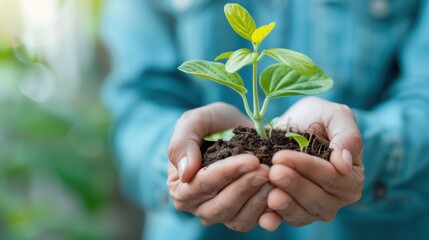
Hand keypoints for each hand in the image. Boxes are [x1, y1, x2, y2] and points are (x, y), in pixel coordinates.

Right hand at [168, 102, 272, 231]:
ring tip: (273, 179)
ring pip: (236, 219)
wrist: (239, 128)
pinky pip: (252, 222)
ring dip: (257, 200)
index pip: (201, 184)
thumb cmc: (212, 123)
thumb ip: (182, 144)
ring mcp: (220, 214)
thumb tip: (185, 173)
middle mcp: (197, 205)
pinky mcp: (242, 216)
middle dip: (244, 188)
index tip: (251, 160)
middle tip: (266, 170)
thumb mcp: (194, 122)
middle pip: (219, 206)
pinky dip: (267, 213)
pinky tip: (278, 193)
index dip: (226, 173)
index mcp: (180, 185)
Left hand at [259, 97, 363, 230]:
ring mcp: (313, 208)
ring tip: (269, 192)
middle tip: (273, 171)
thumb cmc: (317, 118)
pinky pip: (284, 220)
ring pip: (302, 213)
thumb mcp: (335, 116)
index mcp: (351, 176)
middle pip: (317, 199)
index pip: (333, 178)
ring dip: (285, 204)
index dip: (308, 168)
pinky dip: (275, 219)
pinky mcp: (292, 212)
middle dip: (294, 185)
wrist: (290, 126)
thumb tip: (345, 165)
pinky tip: (264, 217)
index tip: (282, 156)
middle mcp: (336, 198)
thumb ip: (347, 136)